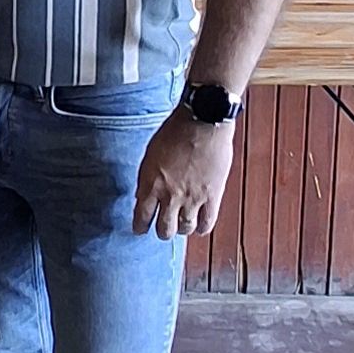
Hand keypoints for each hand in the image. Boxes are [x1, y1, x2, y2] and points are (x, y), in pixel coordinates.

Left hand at [133, 107, 236, 241]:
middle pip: (164, 229)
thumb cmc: (176, 130)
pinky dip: (202, 228)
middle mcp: (170, 195)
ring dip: (182, 229)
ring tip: (183, 225)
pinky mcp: (212, 195)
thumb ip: (147, 178)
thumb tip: (143, 195)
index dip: (140, 227)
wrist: (203, 120)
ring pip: (185, 228)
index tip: (141, 229)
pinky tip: (200, 226)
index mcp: (151, 184)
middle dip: (162, 231)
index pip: (142, 217)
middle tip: (163, 229)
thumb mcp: (151, 154)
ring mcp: (192, 197)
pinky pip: (207, 222)